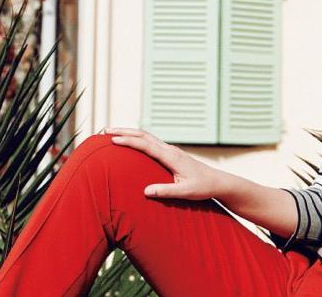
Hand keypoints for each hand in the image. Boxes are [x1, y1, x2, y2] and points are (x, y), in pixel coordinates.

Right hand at [100, 127, 221, 200]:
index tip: (113, 140)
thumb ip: (166, 191)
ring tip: (112, 133)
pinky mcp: (170, 153)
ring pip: (147, 137)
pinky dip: (137, 139)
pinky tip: (130, 142)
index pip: (146, 145)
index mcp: (171, 156)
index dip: (129, 141)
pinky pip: (151, 142)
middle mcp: (170, 149)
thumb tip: (145, 191)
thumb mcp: (184, 192)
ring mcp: (170, 150)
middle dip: (125, 131)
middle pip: (144, 135)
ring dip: (130, 133)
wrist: (216, 181)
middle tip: (105, 130)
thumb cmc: (201, 187)